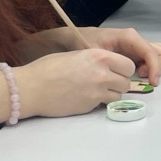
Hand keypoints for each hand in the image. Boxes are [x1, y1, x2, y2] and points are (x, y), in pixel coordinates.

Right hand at [16, 48, 135, 118]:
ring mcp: (97, 92)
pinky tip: (84, 97)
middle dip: (119, 83)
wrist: (31, 88)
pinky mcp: (90, 106)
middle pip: (126, 82)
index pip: (129, 65)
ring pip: (118, 96)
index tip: (116, 70)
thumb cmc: (48, 68)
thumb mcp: (76, 55)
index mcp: (100, 56)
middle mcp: (102, 74)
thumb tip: (107, 66)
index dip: (123, 69)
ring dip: (111, 94)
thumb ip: (96, 60)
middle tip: (107, 82)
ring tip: (96, 90)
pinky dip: (98, 102)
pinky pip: (104, 104)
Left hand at [83, 27, 160, 82]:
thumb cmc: (85, 43)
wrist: (78, 38)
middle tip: (139, 76)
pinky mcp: (136, 52)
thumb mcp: (94, 53)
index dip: (155, 68)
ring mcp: (137, 46)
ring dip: (155, 67)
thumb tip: (123, 76)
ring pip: (160, 54)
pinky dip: (151, 68)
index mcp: (129, 37)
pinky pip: (152, 59)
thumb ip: (109, 62)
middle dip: (156, 67)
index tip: (153, 83)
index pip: (151, 52)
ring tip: (138, 75)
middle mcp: (137, 40)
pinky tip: (136, 73)